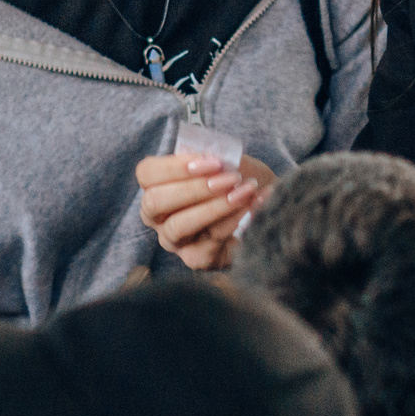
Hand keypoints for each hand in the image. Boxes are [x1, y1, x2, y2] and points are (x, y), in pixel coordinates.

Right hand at [136, 153, 269, 271]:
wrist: (267, 206)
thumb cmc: (238, 179)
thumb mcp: (227, 162)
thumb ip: (215, 157)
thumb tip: (212, 157)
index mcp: (157, 186)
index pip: (147, 173)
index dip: (176, 165)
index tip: (213, 162)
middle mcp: (158, 217)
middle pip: (155, 201)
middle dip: (194, 188)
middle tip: (231, 178)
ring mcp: (174, 241)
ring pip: (180, 225)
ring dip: (216, 206)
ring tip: (246, 191)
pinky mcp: (196, 259)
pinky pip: (209, 241)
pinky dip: (236, 220)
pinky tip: (255, 205)